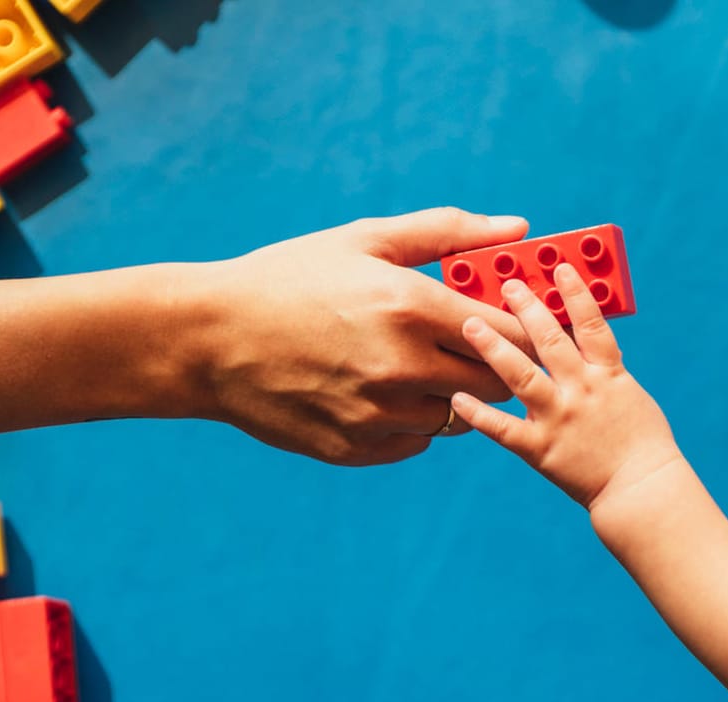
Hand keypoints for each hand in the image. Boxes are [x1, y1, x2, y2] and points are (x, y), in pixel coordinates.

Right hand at [194, 208, 533, 465]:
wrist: (206, 339)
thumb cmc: (290, 278)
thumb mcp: (366, 241)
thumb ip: (450, 233)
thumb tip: (518, 228)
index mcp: (412, 308)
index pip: (510, 334)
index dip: (521, 331)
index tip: (517, 325)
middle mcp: (403, 367)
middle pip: (495, 382)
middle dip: (492, 364)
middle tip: (467, 346)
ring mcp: (380, 414)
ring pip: (457, 415)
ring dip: (448, 394)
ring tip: (408, 365)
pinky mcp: (358, 448)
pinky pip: (417, 441)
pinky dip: (410, 420)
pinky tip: (376, 391)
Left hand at [451, 264, 681, 508]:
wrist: (643, 489)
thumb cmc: (643, 444)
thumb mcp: (631, 395)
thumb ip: (604, 369)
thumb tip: (583, 342)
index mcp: (608, 374)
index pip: (590, 323)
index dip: (574, 293)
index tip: (558, 267)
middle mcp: (581, 390)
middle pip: (549, 339)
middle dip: (525, 307)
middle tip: (505, 284)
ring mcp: (559, 418)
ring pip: (520, 375)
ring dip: (493, 347)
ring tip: (470, 324)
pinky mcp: (541, 448)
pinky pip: (503, 428)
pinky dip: (478, 413)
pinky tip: (457, 397)